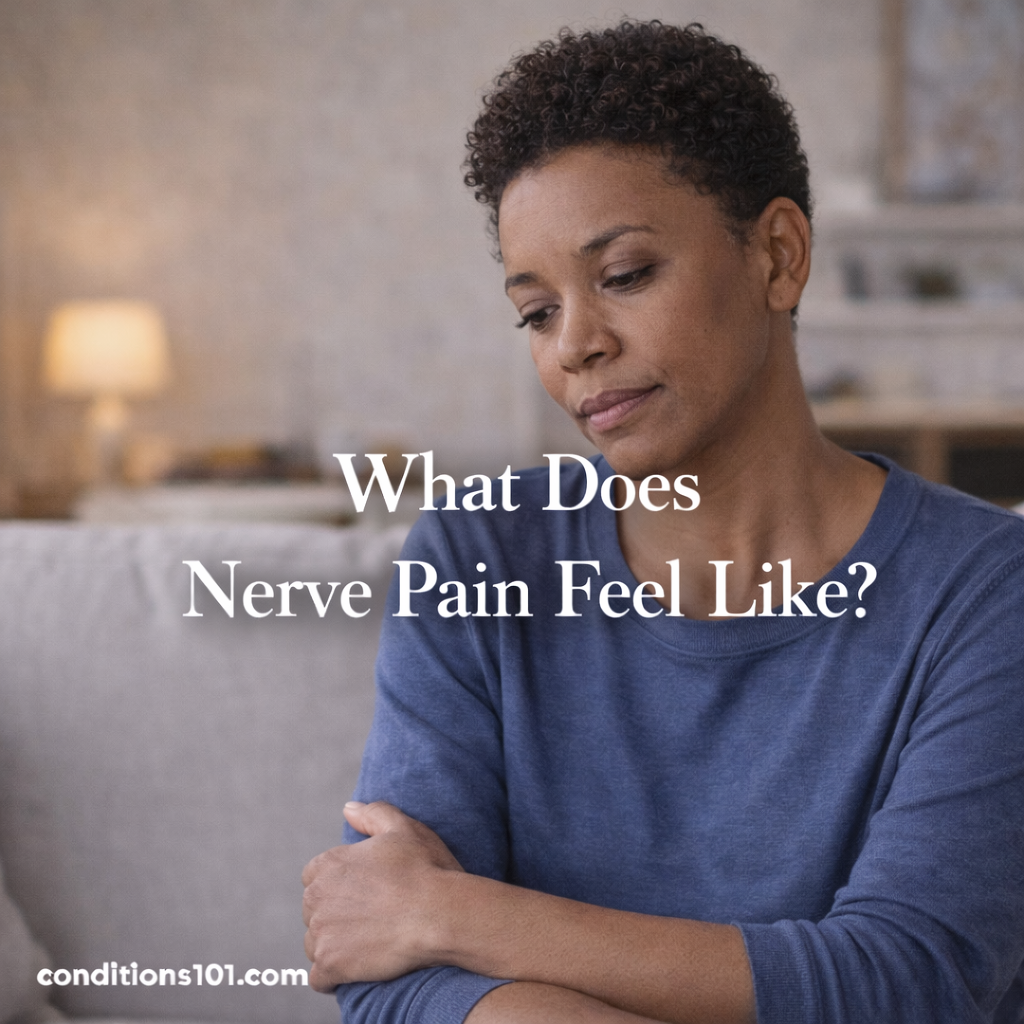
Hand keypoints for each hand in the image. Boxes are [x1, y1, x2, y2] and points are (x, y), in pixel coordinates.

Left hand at [302, 800, 465, 991]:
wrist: (440, 914)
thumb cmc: (426, 869)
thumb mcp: (404, 829)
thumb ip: (372, 814)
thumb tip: (348, 809)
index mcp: (329, 863)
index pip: (315, 877)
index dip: (340, 885)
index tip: (363, 892)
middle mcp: (317, 898)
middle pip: (314, 911)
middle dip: (336, 914)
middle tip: (370, 918)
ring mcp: (321, 933)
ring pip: (316, 943)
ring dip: (334, 945)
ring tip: (367, 943)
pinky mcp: (330, 965)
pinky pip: (319, 978)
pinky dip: (333, 976)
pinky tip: (355, 969)